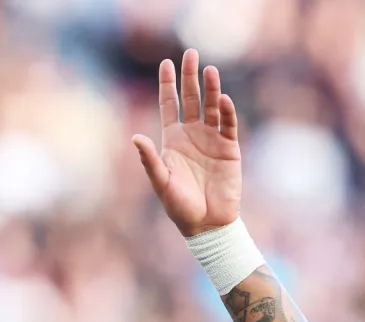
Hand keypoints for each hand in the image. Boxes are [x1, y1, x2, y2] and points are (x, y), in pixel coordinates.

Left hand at [132, 49, 241, 237]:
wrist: (206, 224)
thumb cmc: (179, 206)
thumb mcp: (160, 182)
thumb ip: (149, 160)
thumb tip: (135, 138)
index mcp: (172, 139)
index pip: (169, 104)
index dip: (167, 84)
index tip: (166, 62)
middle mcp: (192, 135)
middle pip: (191, 99)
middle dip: (189, 77)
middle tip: (190, 53)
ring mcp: (212, 139)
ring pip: (211, 107)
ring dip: (211, 89)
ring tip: (210, 69)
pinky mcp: (229, 149)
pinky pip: (228, 125)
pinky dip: (226, 112)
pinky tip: (222, 99)